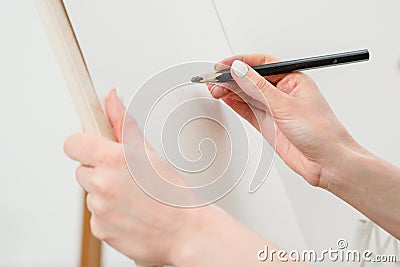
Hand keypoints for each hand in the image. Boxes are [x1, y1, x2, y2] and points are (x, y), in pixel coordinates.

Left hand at [63, 90, 209, 265]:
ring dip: (105, 194)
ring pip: (91, 194)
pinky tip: (131, 213)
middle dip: (99, 171)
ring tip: (134, 197)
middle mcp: (101, 184)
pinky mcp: (100, 229)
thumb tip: (112, 100)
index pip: (73, 143)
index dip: (83, 144)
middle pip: (82, 169)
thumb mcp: (151, 153)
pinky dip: (109, 215)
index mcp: (113, 160)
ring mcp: (99, 209)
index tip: (93, 147)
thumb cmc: (175, 194)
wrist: (187, 232)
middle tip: (125, 176)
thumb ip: (123, 124)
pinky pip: (97, 216)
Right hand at [208, 54, 362, 186]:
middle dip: (232, 78)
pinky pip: (248, 110)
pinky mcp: (268, 124)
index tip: (223, 65)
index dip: (241, 62)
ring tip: (215, 89)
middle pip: (252, 79)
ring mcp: (275, 109)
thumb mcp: (285, 105)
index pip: (262, 64)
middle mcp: (282, 93)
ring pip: (247, 95)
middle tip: (214, 79)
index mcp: (293, 80)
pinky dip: (235, 104)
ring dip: (231, 91)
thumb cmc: (321, 133)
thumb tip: (240, 69)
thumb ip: (259, 88)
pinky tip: (225, 98)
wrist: (327, 163)